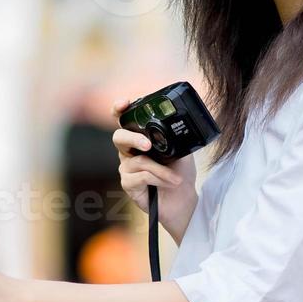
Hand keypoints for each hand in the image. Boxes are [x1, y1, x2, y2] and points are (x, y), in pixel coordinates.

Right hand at [112, 99, 197, 237]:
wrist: (183, 198)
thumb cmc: (180, 172)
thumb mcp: (182, 150)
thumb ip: (174, 137)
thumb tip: (177, 127)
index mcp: (140, 137)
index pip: (124, 120)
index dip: (119, 109)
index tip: (124, 103)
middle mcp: (129, 150)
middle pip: (118, 137)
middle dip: (133, 139)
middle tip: (147, 145)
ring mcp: (127, 167)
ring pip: (137, 161)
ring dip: (160, 170)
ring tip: (175, 179)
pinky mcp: (128, 184)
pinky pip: (140, 177)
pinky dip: (158, 180)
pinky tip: (166, 184)